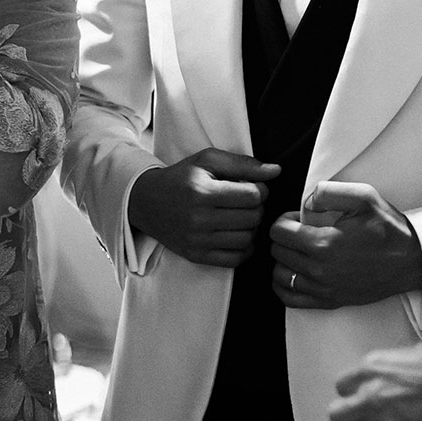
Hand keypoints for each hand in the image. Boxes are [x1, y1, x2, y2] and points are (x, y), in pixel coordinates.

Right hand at [127, 148, 280, 265]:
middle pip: (253, 218)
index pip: (252, 195)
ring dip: (251, 227)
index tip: (251, 186)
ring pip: (247, 239)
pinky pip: (236, 259)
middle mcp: (198, 219)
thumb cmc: (181, 178)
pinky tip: (237, 234)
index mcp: (202, 192)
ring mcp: (197, 241)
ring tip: (241, 216)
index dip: (260, 189)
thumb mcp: (207, 161)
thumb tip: (275, 171)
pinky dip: (244, 248)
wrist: (146, 203)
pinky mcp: (196, 256)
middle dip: (257, 207)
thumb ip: (243, 164)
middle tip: (247, 201)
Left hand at [270, 180, 421, 309]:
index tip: (296, 219)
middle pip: (277, 251)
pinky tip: (293, 273)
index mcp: (324, 243)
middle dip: (284, 238)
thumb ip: (329, 192)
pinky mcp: (329, 301)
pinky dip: (284, 286)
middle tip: (301, 232)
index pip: (278, 232)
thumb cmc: (389, 229)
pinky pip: (290, 299)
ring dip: (284, 260)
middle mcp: (319, 269)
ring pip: (279, 274)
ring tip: (298, 251)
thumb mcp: (364, 197)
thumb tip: (306, 202)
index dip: (284, 220)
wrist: (412, 260)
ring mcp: (323, 289)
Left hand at [330, 341, 421, 420]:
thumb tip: (392, 378)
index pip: (342, 386)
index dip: (353, 391)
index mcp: (373, 368)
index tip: (360, 394)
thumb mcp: (416, 354)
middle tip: (363, 416)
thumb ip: (393, 369)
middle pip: (338, 416)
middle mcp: (373, 396)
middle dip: (350, 416)